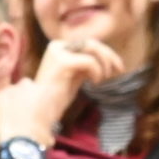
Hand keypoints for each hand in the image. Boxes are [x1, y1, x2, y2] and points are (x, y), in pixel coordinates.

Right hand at [0, 38, 123, 143]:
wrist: (39, 115)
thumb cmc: (55, 101)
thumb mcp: (74, 78)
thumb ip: (85, 66)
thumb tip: (106, 58)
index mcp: (57, 48)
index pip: (87, 44)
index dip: (104, 53)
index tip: (115, 69)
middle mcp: (57, 46)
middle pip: (91, 43)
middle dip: (109, 55)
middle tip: (119, 70)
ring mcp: (58, 53)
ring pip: (92, 48)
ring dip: (105, 62)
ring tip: (104, 79)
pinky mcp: (62, 62)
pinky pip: (89, 61)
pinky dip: (97, 71)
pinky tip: (94, 83)